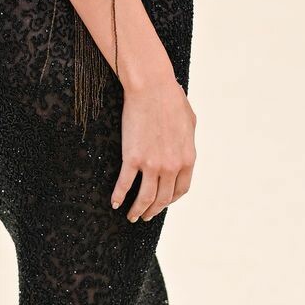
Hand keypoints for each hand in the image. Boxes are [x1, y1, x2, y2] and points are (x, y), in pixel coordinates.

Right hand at [112, 71, 196, 221]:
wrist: (152, 89)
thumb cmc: (171, 99)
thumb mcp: (190, 122)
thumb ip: (188, 141)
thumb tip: (184, 148)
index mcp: (187, 159)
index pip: (180, 190)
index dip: (170, 200)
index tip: (162, 203)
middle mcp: (171, 166)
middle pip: (162, 198)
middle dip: (153, 210)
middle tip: (145, 215)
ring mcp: (152, 164)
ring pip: (145, 198)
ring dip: (137, 210)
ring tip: (131, 215)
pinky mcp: (133, 158)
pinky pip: (124, 184)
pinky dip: (119, 196)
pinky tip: (115, 202)